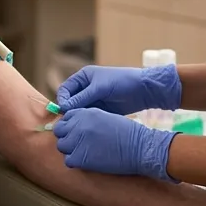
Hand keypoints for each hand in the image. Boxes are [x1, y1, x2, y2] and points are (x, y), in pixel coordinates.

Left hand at [53, 107, 177, 180]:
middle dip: (68, 137)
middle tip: (79, 144)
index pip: (65, 118)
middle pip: (60, 132)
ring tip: (85, 153)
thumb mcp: (105, 117)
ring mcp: (77, 141)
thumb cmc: (127, 133)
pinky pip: (68, 161)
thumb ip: (88, 120)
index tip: (78, 133)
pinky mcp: (80, 157)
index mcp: (84, 113)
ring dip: (71, 150)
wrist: (139, 147)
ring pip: (62, 146)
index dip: (70, 127)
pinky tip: (88, 160)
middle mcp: (78, 125)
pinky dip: (76, 162)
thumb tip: (76, 128)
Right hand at [57, 63, 181, 114]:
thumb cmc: (121, 82)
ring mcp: (93, 99)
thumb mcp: (100, 88)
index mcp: (83, 77)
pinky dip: (86, 121)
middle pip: (70, 101)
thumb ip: (81, 97)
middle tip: (68, 121)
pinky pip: (88, 116)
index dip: (62, 100)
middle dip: (68, 111)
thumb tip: (63, 107)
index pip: (65, 89)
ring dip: (77, 117)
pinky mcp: (100, 109)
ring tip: (77, 125)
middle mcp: (86, 88)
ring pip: (78, 110)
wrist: (143, 90)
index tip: (63, 110)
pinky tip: (86, 127)